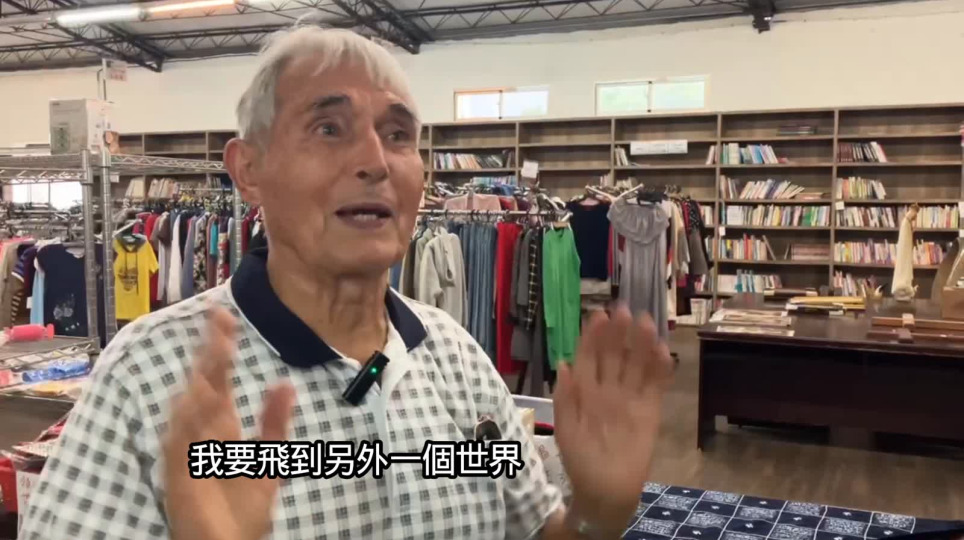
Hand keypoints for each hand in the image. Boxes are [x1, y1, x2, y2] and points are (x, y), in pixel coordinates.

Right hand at [163, 307, 295, 539]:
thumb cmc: (243, 513)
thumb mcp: (269, 462)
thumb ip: (275, 423)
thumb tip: (285, 383)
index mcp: (222, 427)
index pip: (219, 379)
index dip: (220, 347)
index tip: (224, 316)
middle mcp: (202, 433)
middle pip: (203, 383)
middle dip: (210, 351)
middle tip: (219, 318)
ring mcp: (189, 452)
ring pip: (191, 406)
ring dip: (201, 378)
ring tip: (216, 348)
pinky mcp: (180, 475)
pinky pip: (182, 443)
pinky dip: (188, 420)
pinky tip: (200, 397)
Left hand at [553, 306, 673, 530]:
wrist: (604, 491)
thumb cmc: (578, 458)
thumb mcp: (565, 427)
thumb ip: (565, 396)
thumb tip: (564, 364)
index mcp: (584, 389)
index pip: (589, 356)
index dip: (593, 336)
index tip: (598, 315)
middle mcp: (608, 388)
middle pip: (614, 354)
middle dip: (618, 332)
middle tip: (624, 310)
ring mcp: (630, 397)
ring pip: (636, 364)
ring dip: (642, 344)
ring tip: (646, 323)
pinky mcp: (650, 410)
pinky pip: (655, 385)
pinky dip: (660, 369)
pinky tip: (663, 351)